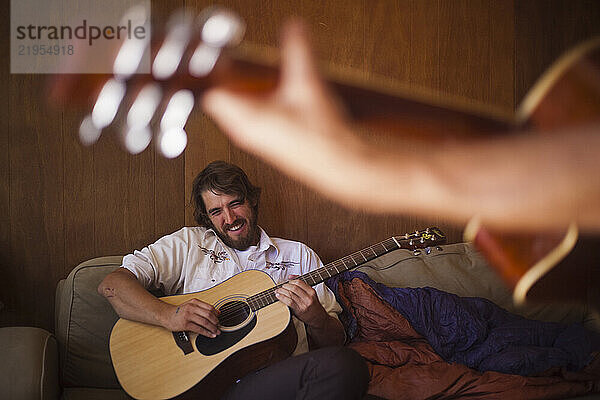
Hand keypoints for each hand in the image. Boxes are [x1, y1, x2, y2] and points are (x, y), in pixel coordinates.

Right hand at [163, 298, 219, 337]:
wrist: (166, 315)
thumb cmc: (179, 311)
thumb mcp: (191, 305)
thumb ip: (203, 308)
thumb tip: (217, 312)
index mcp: (194, 302)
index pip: (209, 307)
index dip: (216, 314)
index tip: (219, 318)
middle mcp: (192, 308)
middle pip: (208, 315)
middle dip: (215, 322)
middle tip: (219, 326)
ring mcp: (188, 316)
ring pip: (205, 322)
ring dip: (212, 328)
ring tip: (216, 332)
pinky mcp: (185, 324)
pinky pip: (199, 329)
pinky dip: (206, 333)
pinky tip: (210, 335)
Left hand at [202, 21, 365, 205]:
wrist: (341, 165)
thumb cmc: (322, 139)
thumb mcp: (308, 83)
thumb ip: (297, 49)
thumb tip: (292, 28)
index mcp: (245, 118)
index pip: (212, 93)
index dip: (217, 73)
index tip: (226, 58)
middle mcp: (246, 132)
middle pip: (225, 99)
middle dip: (237, 78)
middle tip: (247, 64)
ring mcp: (257, 139)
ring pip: (241, 109)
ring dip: (253, 91)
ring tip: (270, 81)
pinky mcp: (270, 143)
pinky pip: (255, 119)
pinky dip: (264, 104)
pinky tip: (285, 98)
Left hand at [275, 279, 328, 327]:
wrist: (318, 318)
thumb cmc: (313, 305)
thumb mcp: (310, 293)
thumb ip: (301, 284)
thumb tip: (290, 276)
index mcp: (311, 292)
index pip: (299, 282)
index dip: (291, 281)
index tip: (287, 282)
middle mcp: (308, 297)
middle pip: (294, 288)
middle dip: (285, 286)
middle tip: (281, 287)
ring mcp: (304, 304)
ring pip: (290, 294)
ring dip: (282, 291)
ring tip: (277, 291)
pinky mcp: (299, 310)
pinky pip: (289, 302)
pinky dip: (282, 297)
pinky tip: (278, 296)